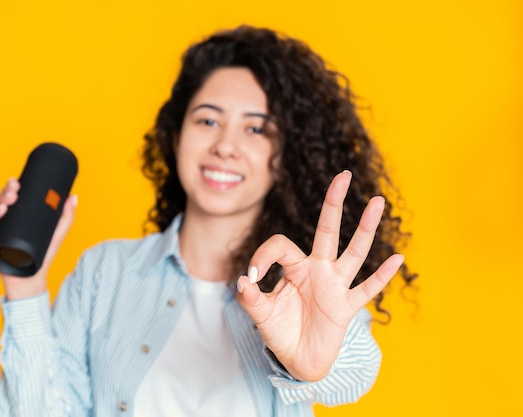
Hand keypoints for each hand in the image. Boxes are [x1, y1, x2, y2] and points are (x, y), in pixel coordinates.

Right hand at [0, 178, 76, 299]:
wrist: (34, 278)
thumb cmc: (44, 255)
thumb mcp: (58, 233)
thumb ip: (67, 216)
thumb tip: (73, 196)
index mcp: (18, 217)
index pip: (12, 197)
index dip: (12, 187)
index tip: (18, 180)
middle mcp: (5, 222)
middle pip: (2, 201)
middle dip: (6, 191)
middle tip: (15, 186)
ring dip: (0, 201)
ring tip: (11, 197)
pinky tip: (1, 210)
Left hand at [236, 171, 403, 381]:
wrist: (297, 360)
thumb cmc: (280, 331)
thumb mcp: (260, 314)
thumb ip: (250, 298)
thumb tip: (243, 280)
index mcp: (294, 268)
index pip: (281, 245)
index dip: (264, 255)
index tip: (251, 277)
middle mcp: (318, 270)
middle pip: (327, 231)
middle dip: (333, 203)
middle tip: (342, 175)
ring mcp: (335, 287)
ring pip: (354, 253)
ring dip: (365, 229)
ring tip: (377, 201)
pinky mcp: (346, 307)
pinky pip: (367, 289)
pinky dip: (381, 277)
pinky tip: (397, 258)